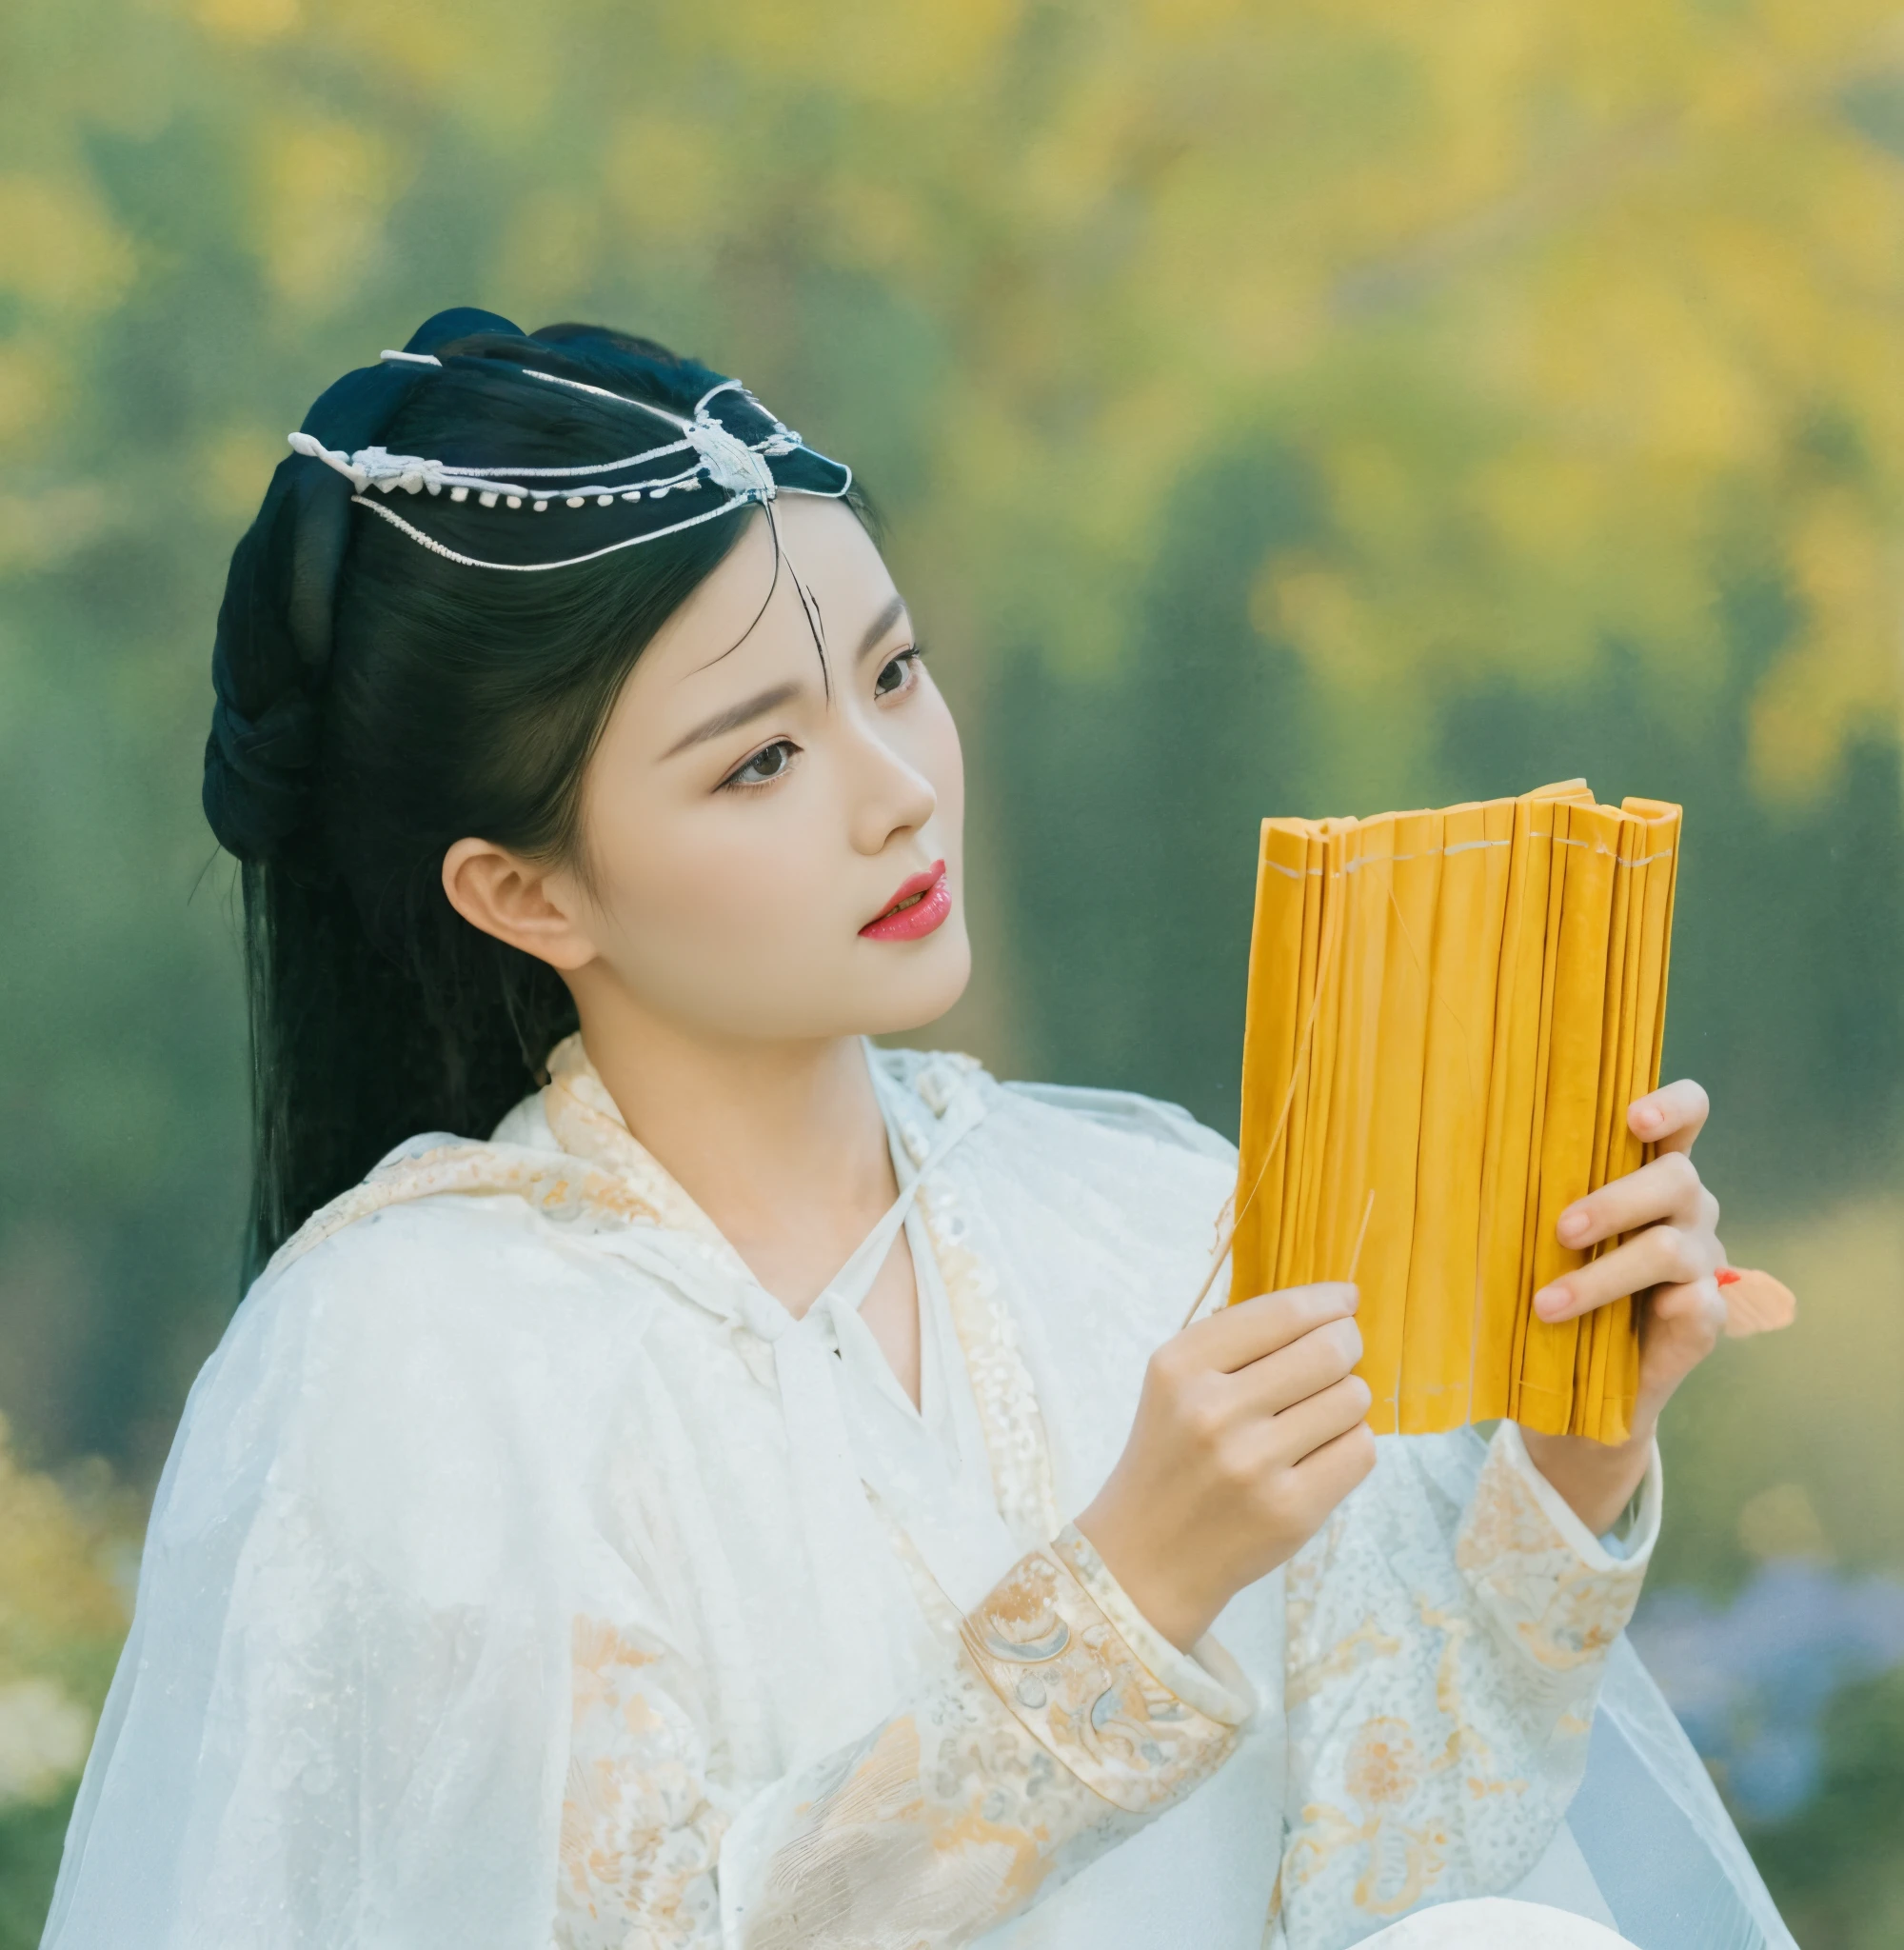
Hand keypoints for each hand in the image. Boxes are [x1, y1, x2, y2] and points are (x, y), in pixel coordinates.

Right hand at [1075, 1284, 1376, 1650]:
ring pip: (1352, 1399)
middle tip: (1343, 1352)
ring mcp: (1253, 1463)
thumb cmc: (1171, 1457)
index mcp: (1181, 1366)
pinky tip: (1323, 1449)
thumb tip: (1332, 1307)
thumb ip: (1238, 1342)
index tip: (1345, 1300)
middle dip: (1348, 1344)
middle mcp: (1214, 1410)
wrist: (1147, 1556)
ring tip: (1321, 1411)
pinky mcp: (1290, 1510)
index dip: (1327, 1301)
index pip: (1281, 1314)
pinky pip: (1360, 1450)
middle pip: (1328, 1351)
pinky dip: (1351, 1443)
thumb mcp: (1175, 1384)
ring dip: (1349, 1398)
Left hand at [1521, 1078, 1725, 1529]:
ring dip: (1605, 1275)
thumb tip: (1470, 1167)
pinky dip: (1652, 1314)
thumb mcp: (1542, 1231)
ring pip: (1671, 1248)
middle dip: (1615, 1202)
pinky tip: (1612, 1330)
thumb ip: (1536, 1194)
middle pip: (1676, 1178)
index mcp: (1652, 1172)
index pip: (1687, 1116)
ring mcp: (1703, 1261)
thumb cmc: (1556, 1278)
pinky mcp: (1707, 1316)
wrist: (1587, 1380)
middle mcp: (1687, 1208)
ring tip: (1548, 1303)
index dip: (1672, 1106)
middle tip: (1561, 1230)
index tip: (1633, 1118)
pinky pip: (1696, 1305)